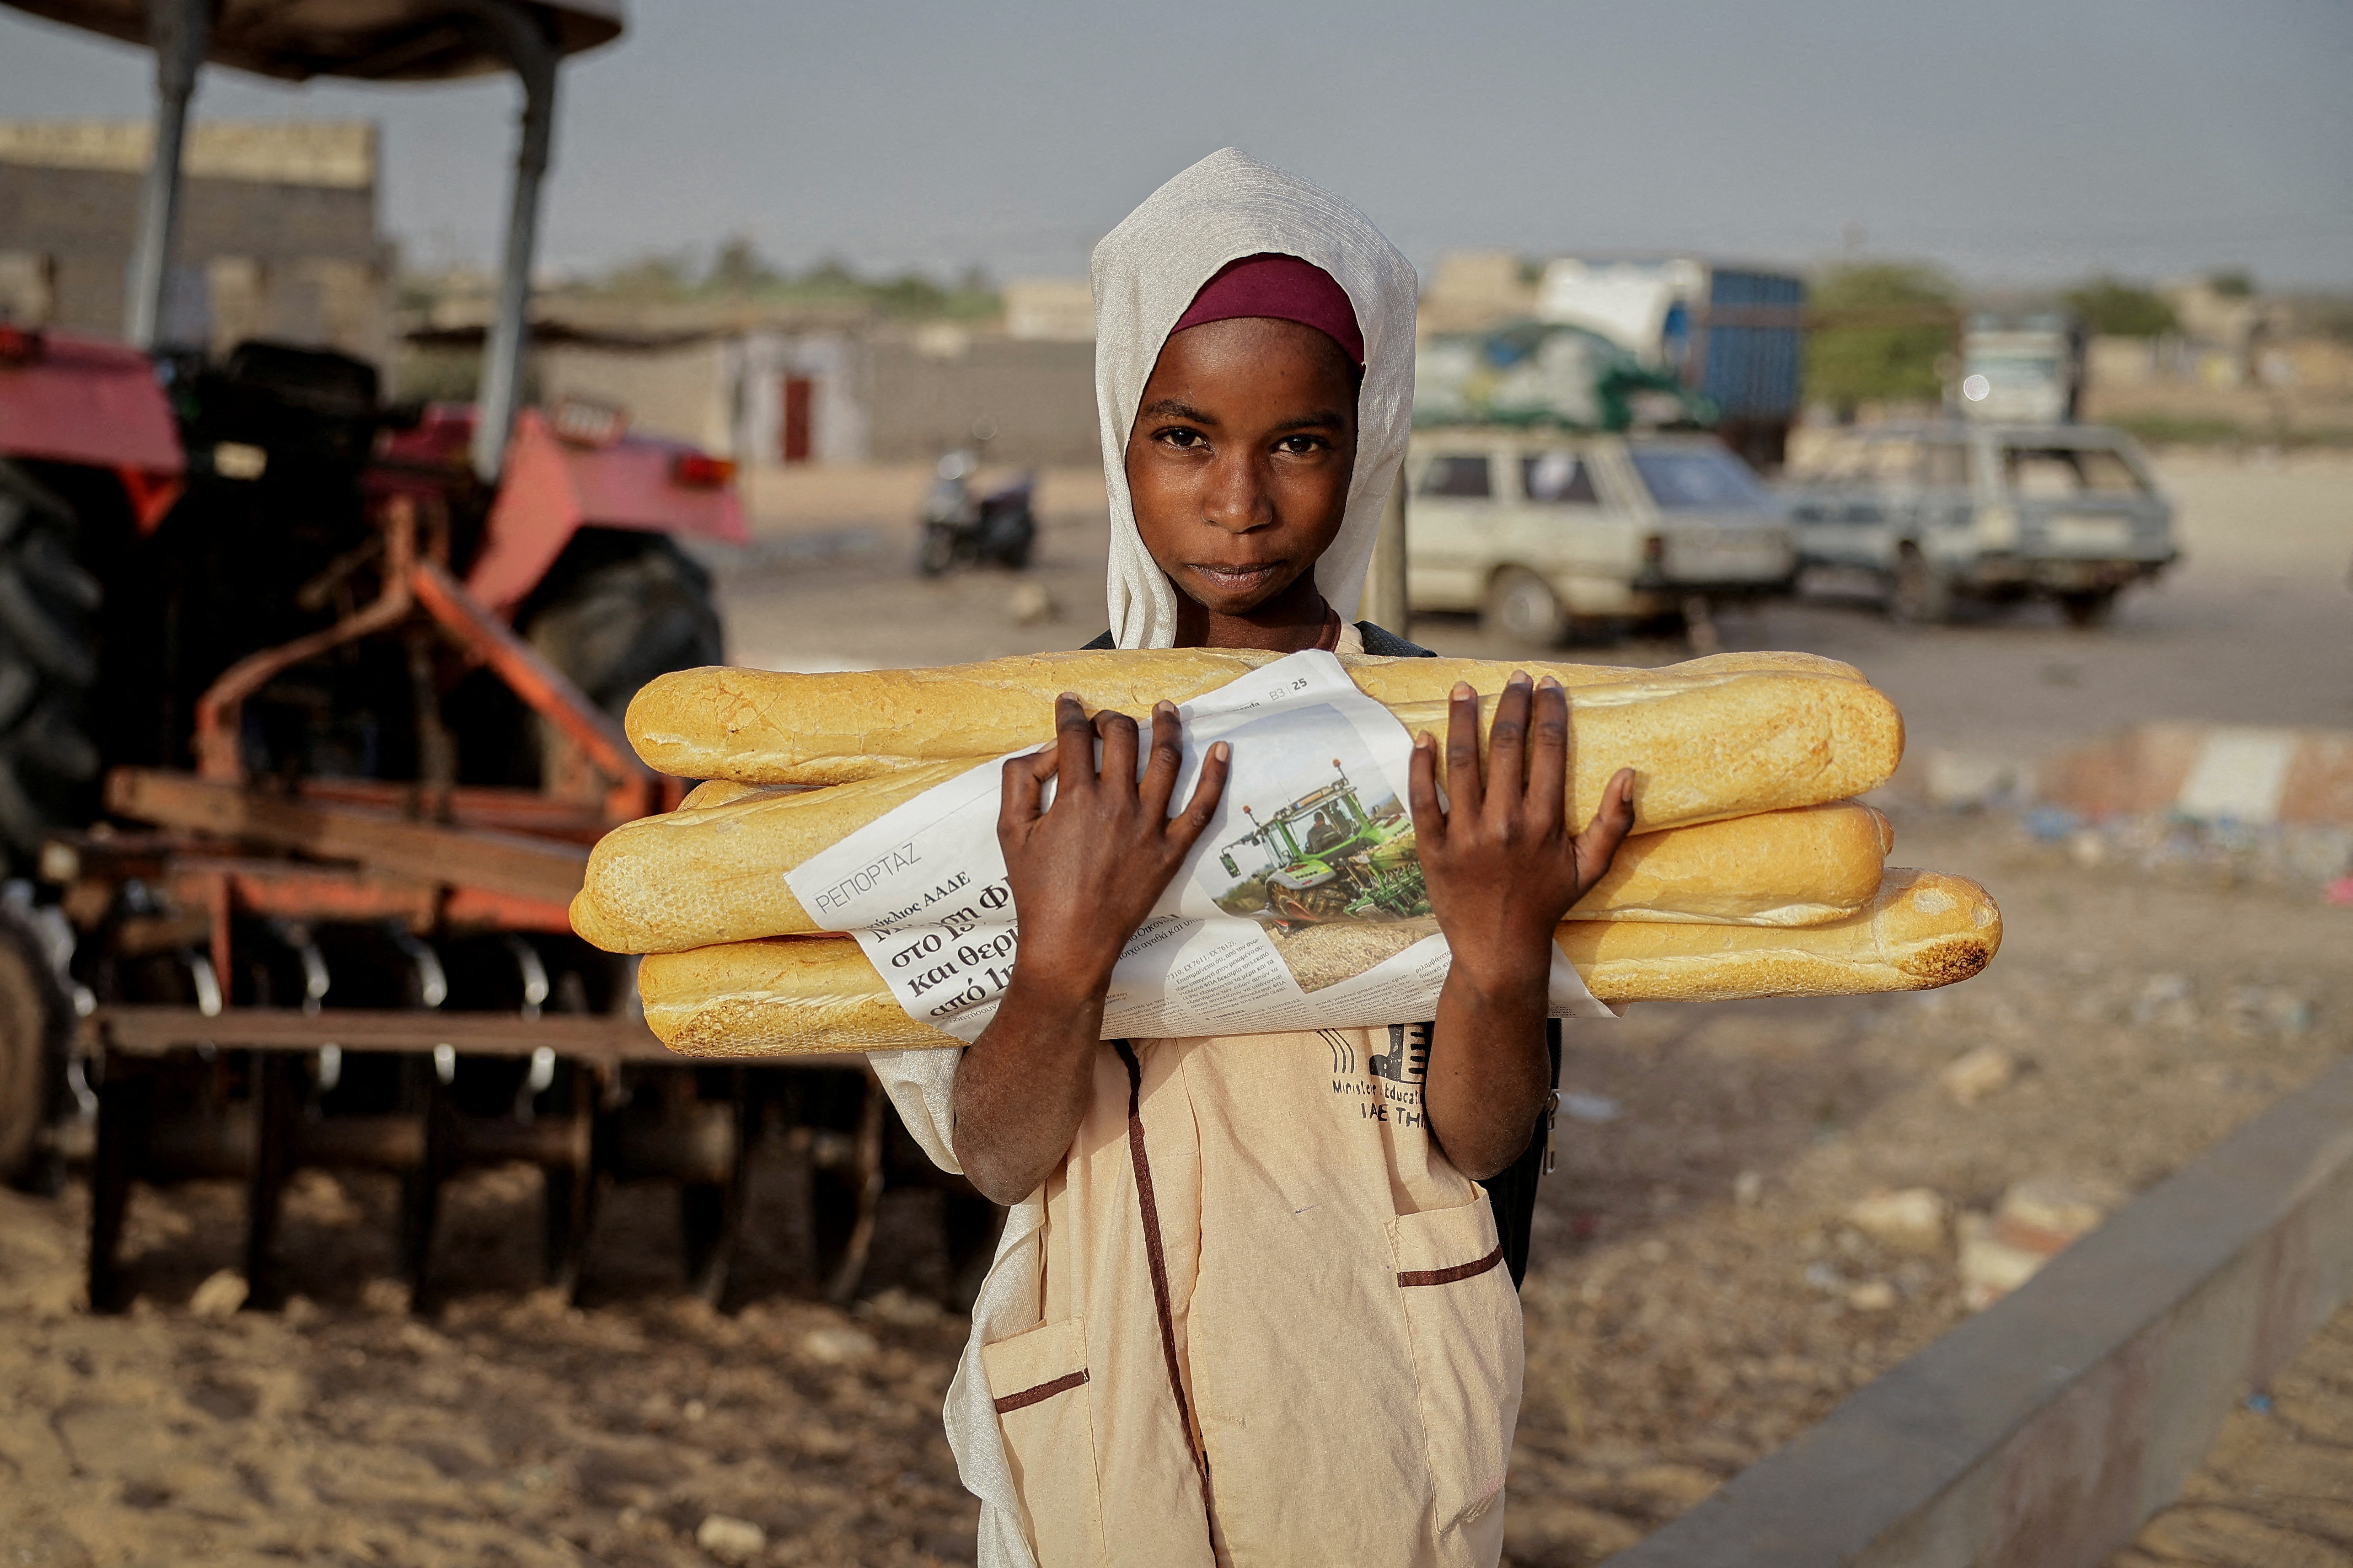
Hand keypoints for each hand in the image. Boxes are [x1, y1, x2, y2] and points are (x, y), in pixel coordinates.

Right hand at [997, 695, 1229, 999]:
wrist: (1070, 942)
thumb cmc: (1036, 890)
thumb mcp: (1010, 831)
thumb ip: (1019, 780)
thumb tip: (1046, 750)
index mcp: (1076, 796)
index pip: (1076, 735)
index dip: (1071, 711)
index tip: (1070, 703)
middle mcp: (1117, 803)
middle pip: (1123, 738)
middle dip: (1112, 718)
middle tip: (1106, 720)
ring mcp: (1150, 825)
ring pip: (1167, 759)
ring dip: (1167, 727)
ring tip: (1166, 709)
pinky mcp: (1172, 850)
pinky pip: (1203, 806)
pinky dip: (1215, 775)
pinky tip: (1222, 749)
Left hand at [1408, 674, 1635, 995]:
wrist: (1499, 948)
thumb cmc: (1547, 904)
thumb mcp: (1590, 868)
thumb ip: (1615, 822)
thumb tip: (1630, 773)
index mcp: (1544, 823)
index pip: (1549, 750)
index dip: (1550, 711)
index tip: (1549, 685)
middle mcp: (1504, 824)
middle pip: (1507, 746)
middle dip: (1513, 704)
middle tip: (1515, 678)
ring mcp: (1465, 835)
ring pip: (1462, 762)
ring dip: (1463, 719)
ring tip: (1465, 689)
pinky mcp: (1432, 848)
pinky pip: (1423, 798)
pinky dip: (1421, 765)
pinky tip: (1425, 735)